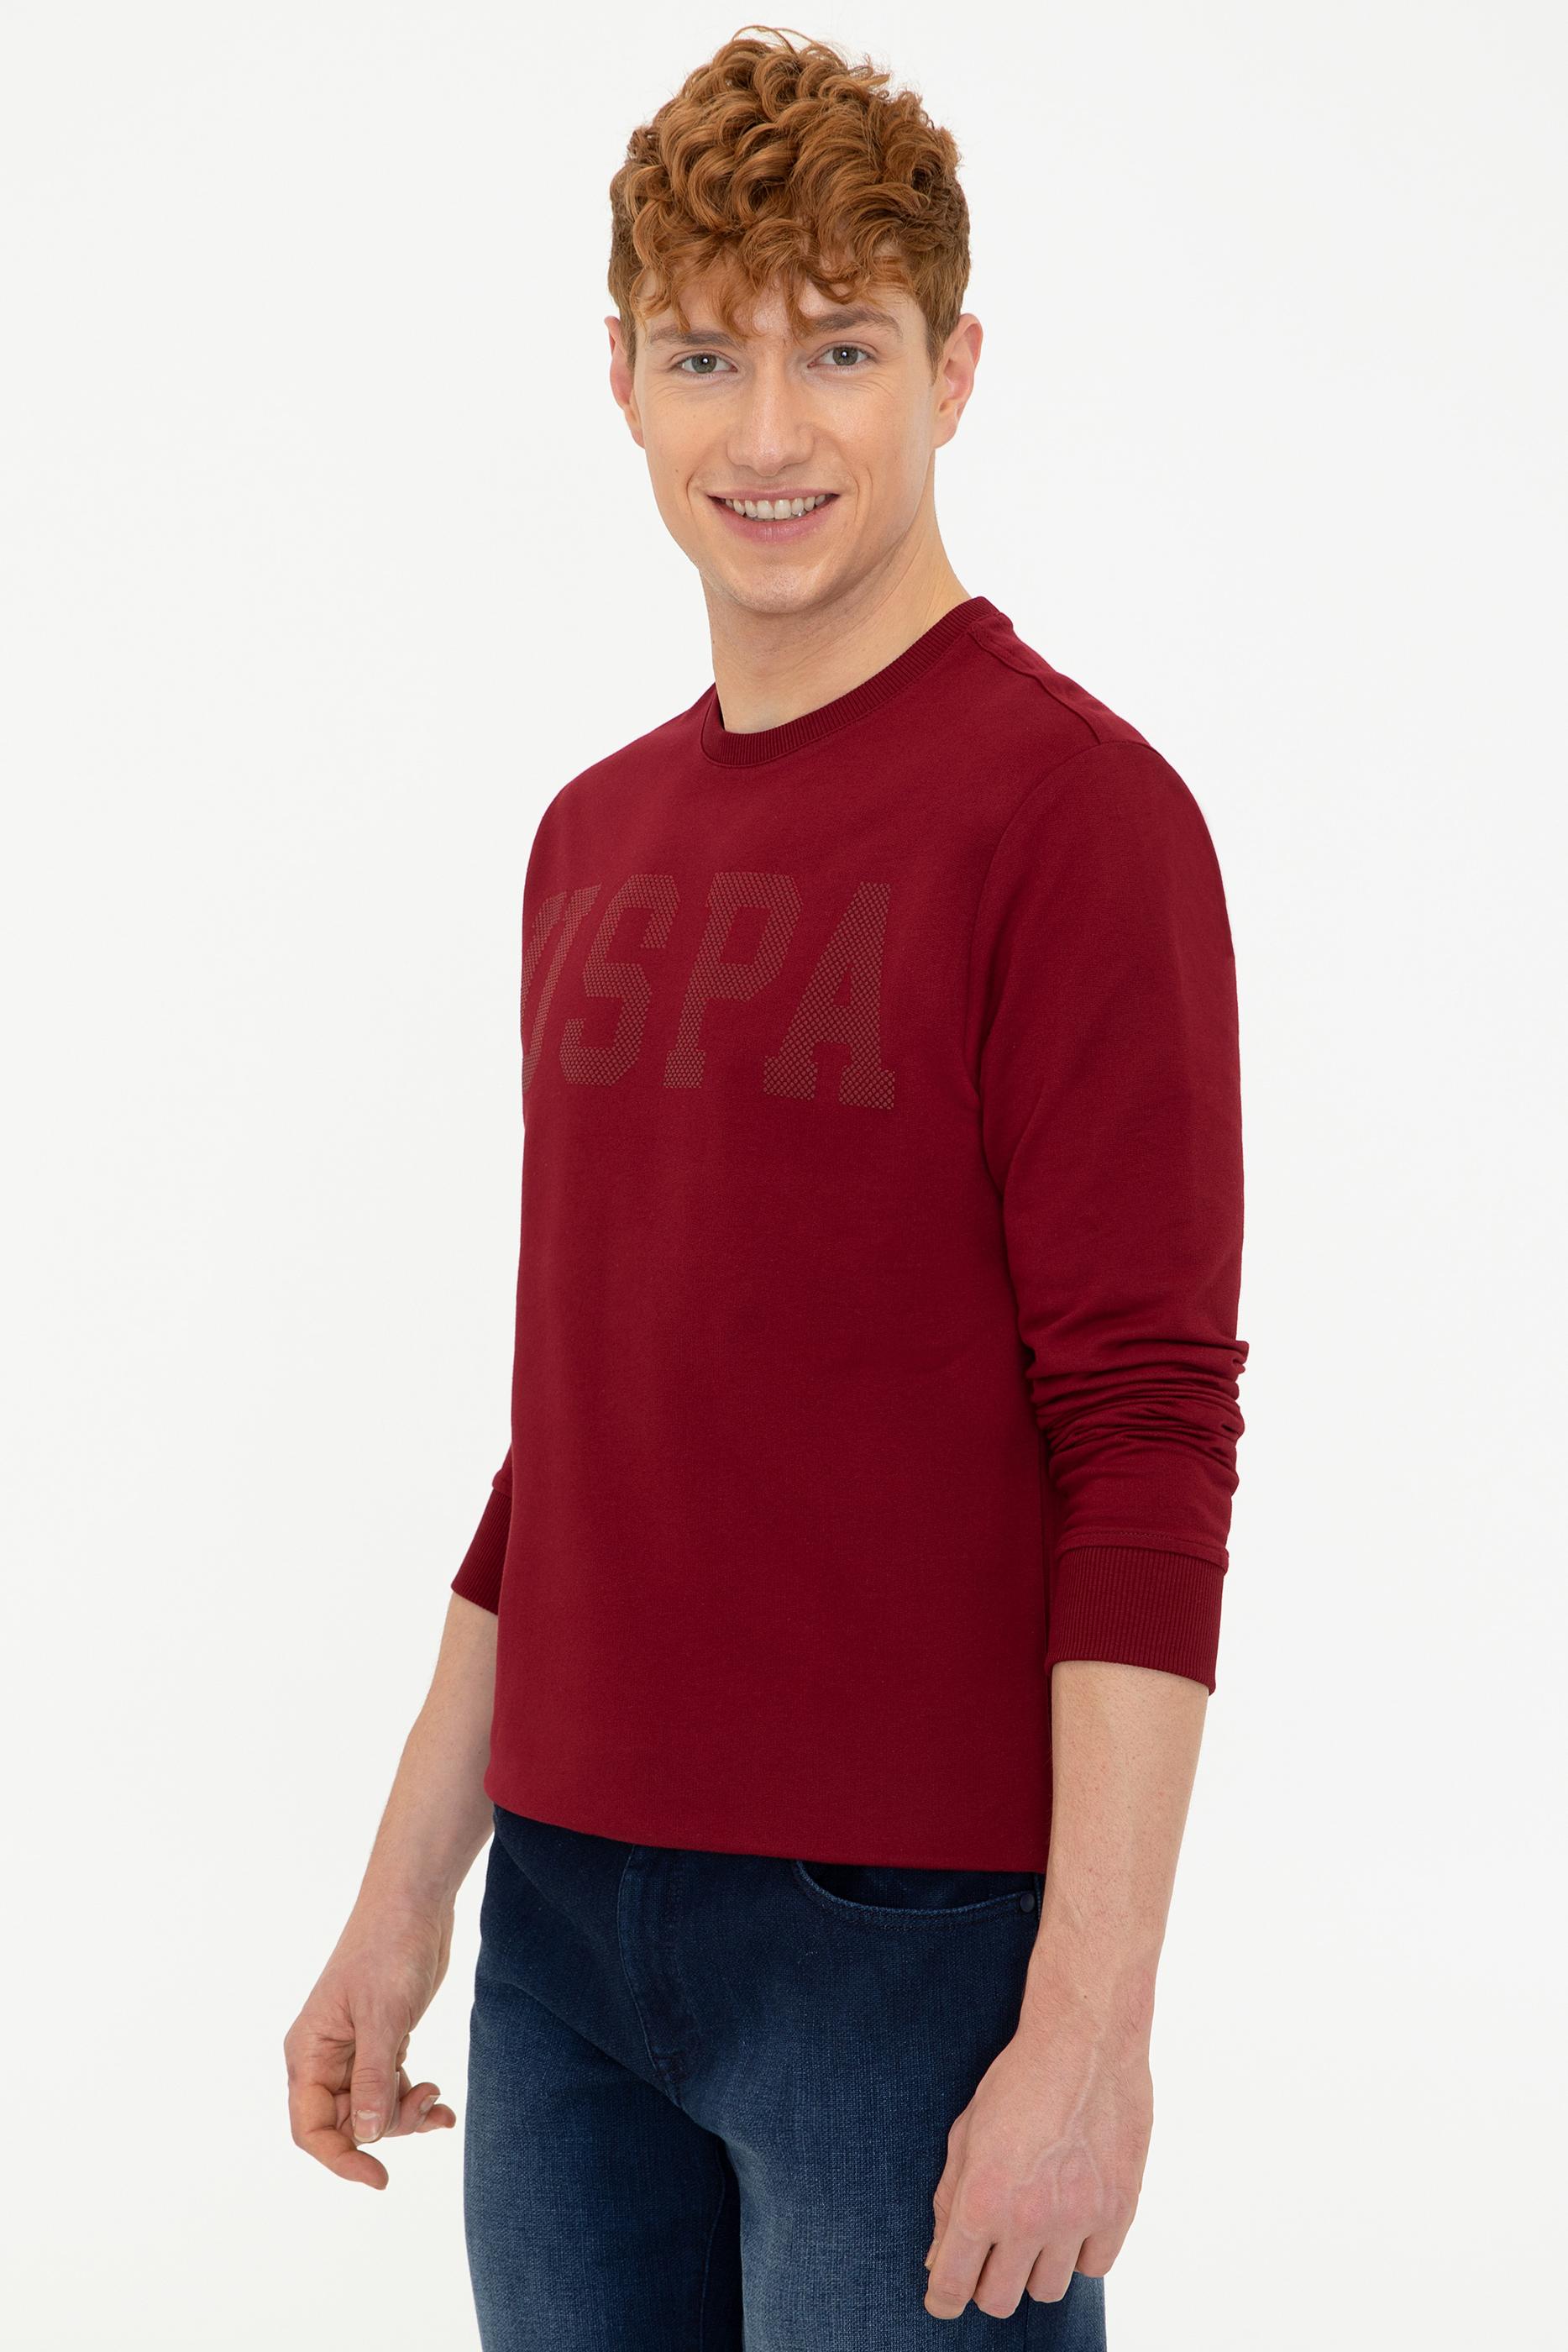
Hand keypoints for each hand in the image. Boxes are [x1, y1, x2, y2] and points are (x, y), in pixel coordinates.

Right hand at [284, 1902, 458, 2189]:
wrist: (415, 1905)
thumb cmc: (388, 1950)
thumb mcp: (382, 2017)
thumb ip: (372, 2080)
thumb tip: (364, 2135)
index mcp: (308, 2053)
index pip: (310, 2128)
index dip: (340, 2159)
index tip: (379, 2177)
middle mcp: (325, 2058)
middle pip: (345, 2125)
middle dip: (386, 2128)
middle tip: (425, 2104)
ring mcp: (355, 2052)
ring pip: (372, 2111)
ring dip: (405, 2115)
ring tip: (436, 2097)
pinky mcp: (383, 2042)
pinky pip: (391, 2089)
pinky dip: (415, 2100)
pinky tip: (442, 2102)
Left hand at [922, 1976, 1150, 2319]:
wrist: (1084, 2043)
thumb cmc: (1019, 2080)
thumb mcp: (966, 2134)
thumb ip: (948, 2201)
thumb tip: (938, 2259)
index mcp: (982, 2199)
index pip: (952, 2284)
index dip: (942, 2298)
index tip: (943, 2297)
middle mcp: (1028, 2220)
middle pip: (1000, 2301)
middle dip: (987, 2285)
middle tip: (990, 2258)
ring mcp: (1077, 2219)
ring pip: (1048, 2290)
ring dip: (1036, 2268)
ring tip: (1036, 2227)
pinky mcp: (1118, 2211)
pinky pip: (1095, 2267)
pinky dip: (1081, 2252)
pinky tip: (1072, 2217)